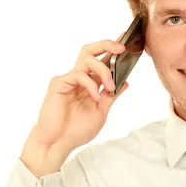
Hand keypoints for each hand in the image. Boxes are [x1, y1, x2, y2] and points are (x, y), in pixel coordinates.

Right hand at [28, 34, 127, 153]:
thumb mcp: (101, 112)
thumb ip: (111, 96)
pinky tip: (95, 97)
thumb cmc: (76, 130)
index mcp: (89, 83)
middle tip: (121, 48)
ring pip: (87, 59)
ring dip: (104, 70)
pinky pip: (78, 75)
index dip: (112, 50)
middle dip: (107, 44)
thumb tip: (125, 82)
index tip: (127, 43)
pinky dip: (91, 85)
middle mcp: (79, 78)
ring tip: (111, 86)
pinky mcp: (58, 83)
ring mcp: (68, 79)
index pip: (101, 61)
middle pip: (90, 51)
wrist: (58, 143)